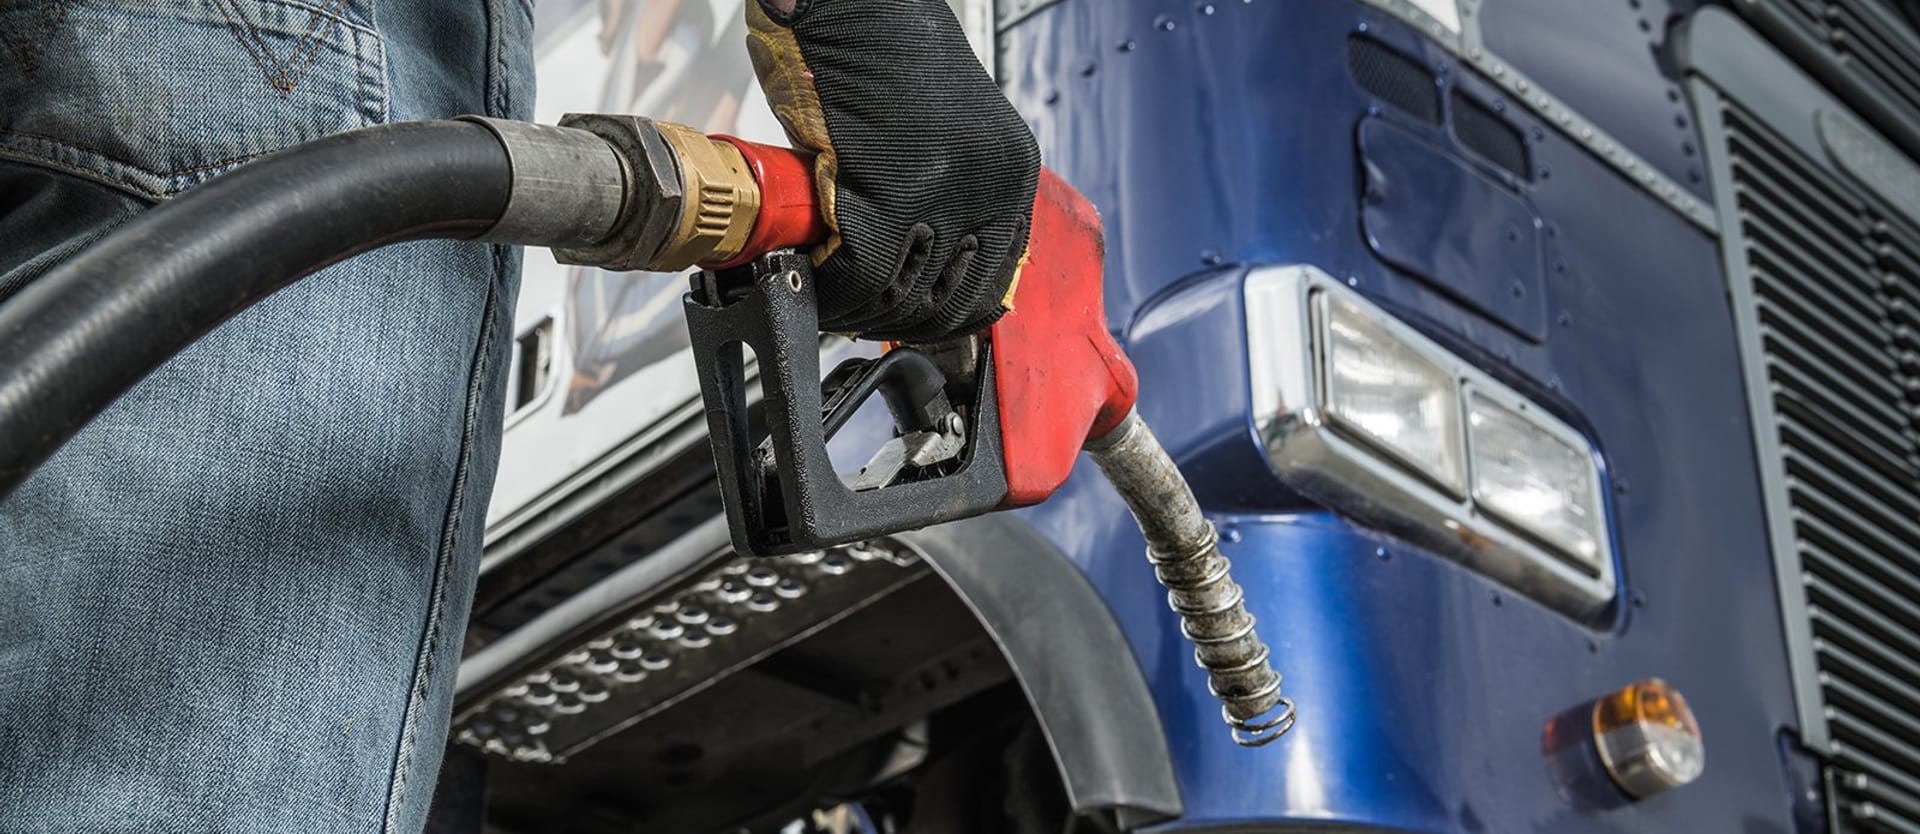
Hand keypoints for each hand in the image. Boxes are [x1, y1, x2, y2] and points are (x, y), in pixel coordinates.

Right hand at [746, 0, 1041, 342]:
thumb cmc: (880, 53)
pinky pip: (858, 273)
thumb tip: (917, 265)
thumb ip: (945, 192)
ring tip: (823, 292)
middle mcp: (991, 183)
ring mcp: (946, 188)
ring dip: (853, 308)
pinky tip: (808, 274)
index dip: (941, 318)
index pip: (992, 284)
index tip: (903, 321)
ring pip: (899, 296)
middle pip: (945, 301)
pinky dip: (828, 288)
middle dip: (890, 320)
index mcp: (1011, 173)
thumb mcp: (942, 132)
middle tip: (849, 313)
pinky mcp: (892, 188)